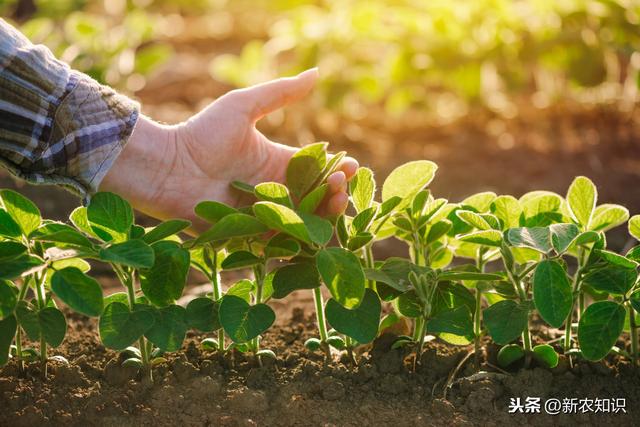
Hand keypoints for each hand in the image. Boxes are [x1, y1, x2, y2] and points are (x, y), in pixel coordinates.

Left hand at [101, 69, 357, 231]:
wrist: (168, 167)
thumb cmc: (202, 134)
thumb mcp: (243, 106)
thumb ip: (280, 93)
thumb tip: (316, 72)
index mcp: (277, 162)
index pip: (316, 169)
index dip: (336, 169)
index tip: (350, 166)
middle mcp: (274, 190)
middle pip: (315, 197)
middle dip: (335, 193)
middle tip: (341, 186)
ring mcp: (263, 214)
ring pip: (303, 220)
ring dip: (324, 215)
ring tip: (334, 203)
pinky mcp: (250, 235)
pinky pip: (280, 239)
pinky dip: (299, 237)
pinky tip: (314, 230)